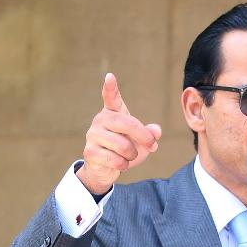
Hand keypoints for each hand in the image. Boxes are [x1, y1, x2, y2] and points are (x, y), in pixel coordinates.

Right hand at [77, 73, 161, 195]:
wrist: (104, 169)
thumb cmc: (124, 150)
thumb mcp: (140, 142)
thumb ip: (149, 135)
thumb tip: (156, 130)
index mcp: (113, 113)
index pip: (111, 98)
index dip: (111, 88)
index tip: (110, 77)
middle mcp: (101, 120)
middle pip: (126, 123)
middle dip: (144, 137)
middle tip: (153, 147)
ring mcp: (93, 135)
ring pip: (123, 145)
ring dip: (132, 155)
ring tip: (128, 156)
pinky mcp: (90, 152)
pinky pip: (115, 160)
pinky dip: (123, 165)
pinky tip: (120, 164)